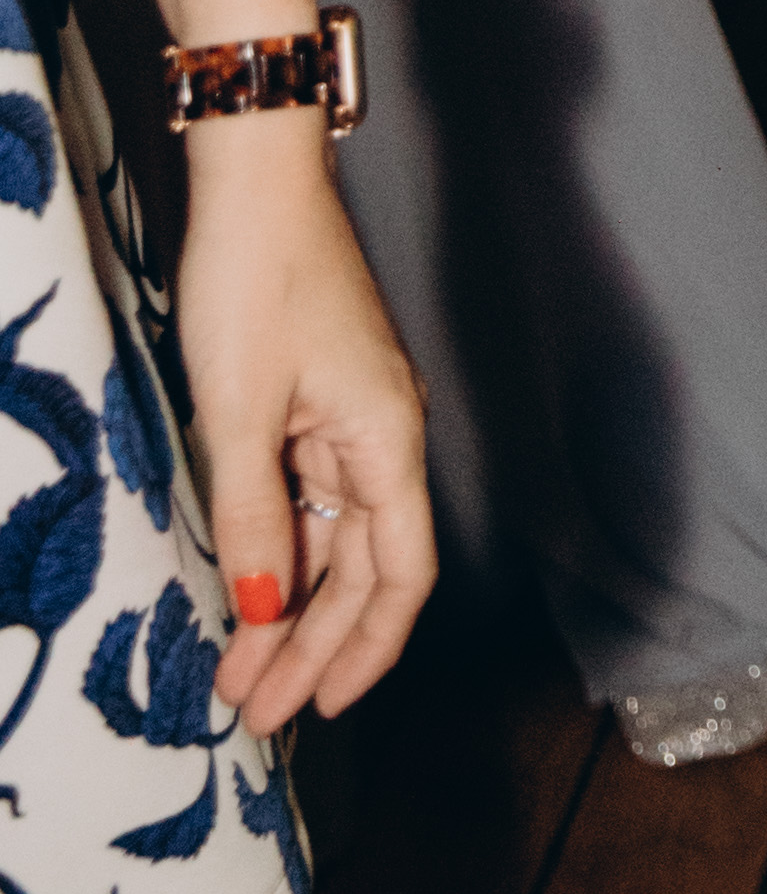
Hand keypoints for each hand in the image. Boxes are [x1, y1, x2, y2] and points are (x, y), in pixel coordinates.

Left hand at [180, 134, 435, 727]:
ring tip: (240, 674)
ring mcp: (349, 418)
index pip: (399, 572)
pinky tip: (246, 592)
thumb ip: (254, 515)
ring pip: (332, 538)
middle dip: (314, 646)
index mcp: (387, 438)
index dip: (368, 648)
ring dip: (289, 609)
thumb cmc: (259, 278)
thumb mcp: (240, 409)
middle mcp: (381, 436)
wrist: (257, 180)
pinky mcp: (315, 400)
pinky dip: (278, 552)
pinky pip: (307, 498)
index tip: (322, 706)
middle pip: (365, 568)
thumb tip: (262, 610)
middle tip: (259, 713)